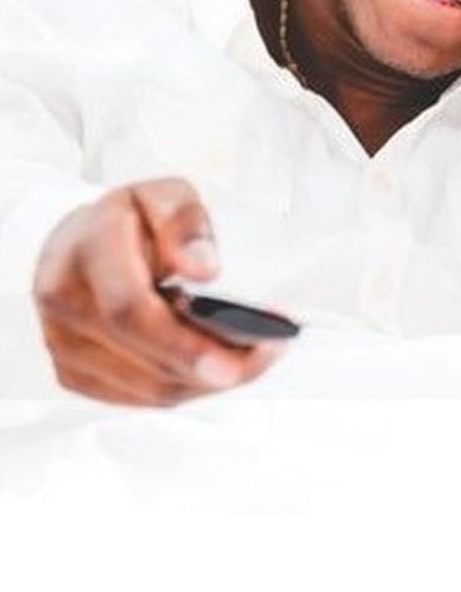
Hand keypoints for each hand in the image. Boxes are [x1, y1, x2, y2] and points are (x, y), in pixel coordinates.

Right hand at [32, 177, 283, 406]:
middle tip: (267, 354)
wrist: (81, 239)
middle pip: (144, 358)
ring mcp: (62, 343)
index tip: (234, 358)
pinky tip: (217, 365)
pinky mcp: (73, 372)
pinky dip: (186, 386)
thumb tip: (204, 269)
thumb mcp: (166, 195)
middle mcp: (64, 302)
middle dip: (212, 367)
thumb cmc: (133, 217)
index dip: (183, 342)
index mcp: (86, 251)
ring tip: (253, 356)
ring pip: (147, 386)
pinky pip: (139, 397)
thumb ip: (185, 224)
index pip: (130, 310)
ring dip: (207, 381)